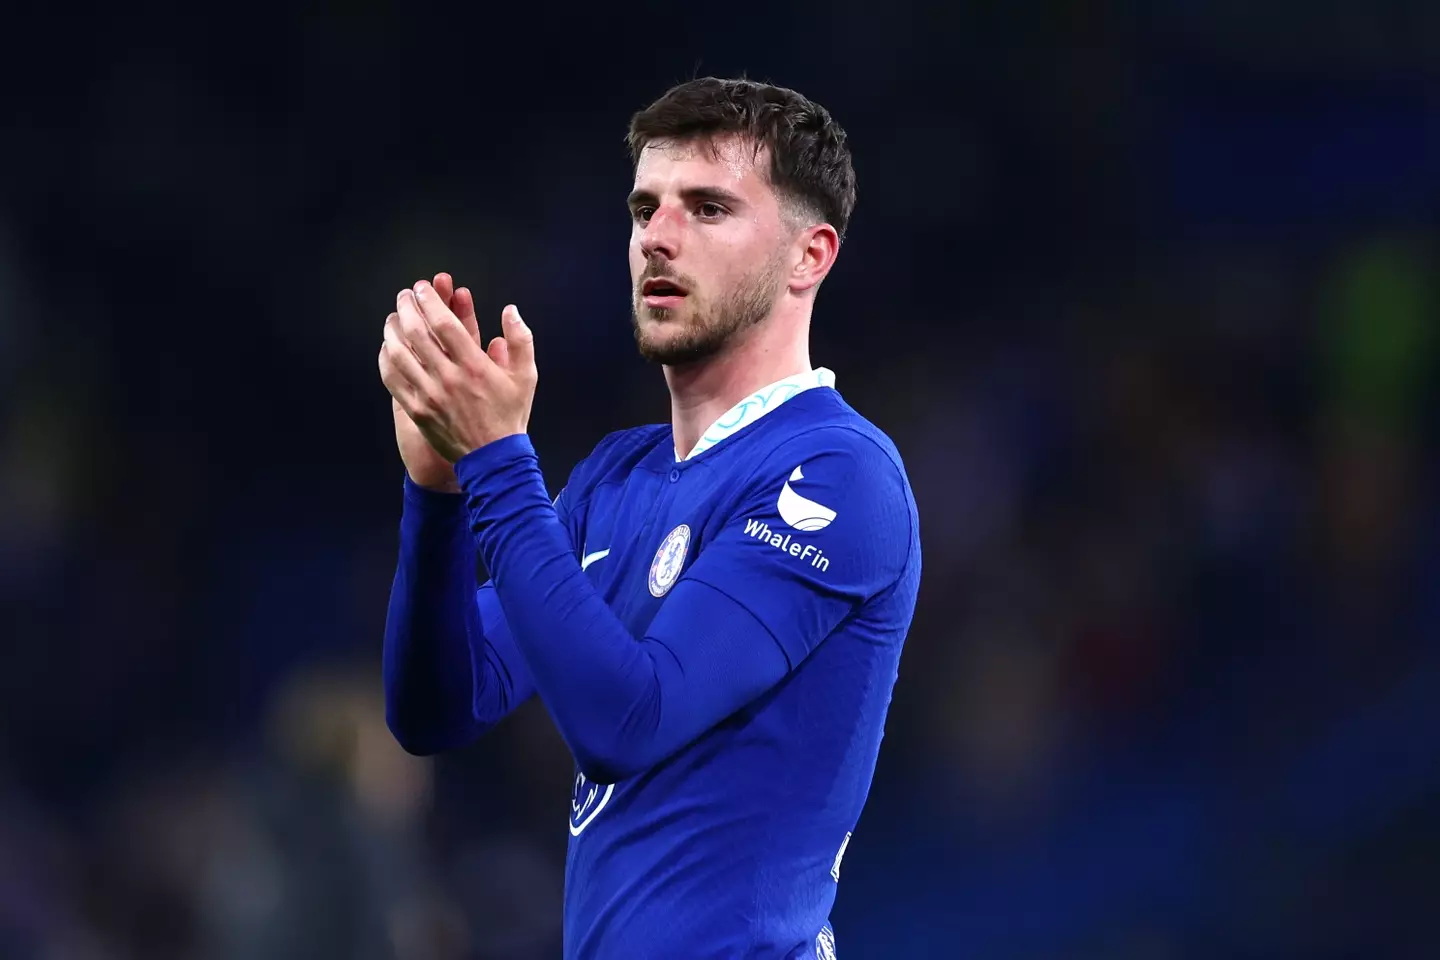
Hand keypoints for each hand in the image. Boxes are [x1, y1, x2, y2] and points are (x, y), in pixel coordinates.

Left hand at [379, 278, 536, 465]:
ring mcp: (429, 396)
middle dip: (407, 308)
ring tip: (393, 318)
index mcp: (475, 366)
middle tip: (405, 296)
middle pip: (417, 334)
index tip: (422, 288)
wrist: (492, 457)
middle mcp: (449, 378)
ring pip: (400, 354)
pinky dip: (386, 359)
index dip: (430, 301)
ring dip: (392, 331)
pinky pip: (393, 380)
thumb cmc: (509, 414)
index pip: (444, 324)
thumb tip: (510, 311)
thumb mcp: (526, 376)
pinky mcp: (417, 411)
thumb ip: (520, 339)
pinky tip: (388, 348)